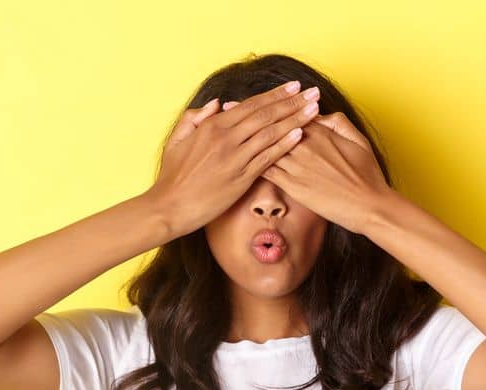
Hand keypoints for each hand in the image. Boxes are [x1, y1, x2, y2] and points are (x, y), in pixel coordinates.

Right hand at [145, 81, 320, 237]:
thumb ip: (195, 118)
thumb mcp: (177, 139)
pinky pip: (268, 157)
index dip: (275, 95)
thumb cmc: (173, 175)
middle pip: (266, 115)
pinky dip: (285, 144)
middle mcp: (226, 138)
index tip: (293, 86)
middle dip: (292, 102)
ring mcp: (235, 158)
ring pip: (270, 133)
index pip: (250, 105)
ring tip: (314, 109)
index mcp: (212, 126)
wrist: (170, 206)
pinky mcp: (242, 178)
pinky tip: (301, 134)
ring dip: (295, 119)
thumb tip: (217, 104)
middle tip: (313, 91)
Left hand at [232, 106, 392, 233]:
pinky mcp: (294, 186)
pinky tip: (236, 155)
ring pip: (266, 145)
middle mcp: (306, 146)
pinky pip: (267, 170)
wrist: (370, 206)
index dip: (271, 103)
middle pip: (273, 125)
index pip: (291, 112)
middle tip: (228, 104)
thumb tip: (322, 113)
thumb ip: (339, 123)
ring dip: (244, 134)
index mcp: (321, 133)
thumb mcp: (359, 141)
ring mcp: (298, 166)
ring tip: (225, 126)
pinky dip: (251, 160)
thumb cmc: (368, 175)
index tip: (254, 97)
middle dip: (248, 113)